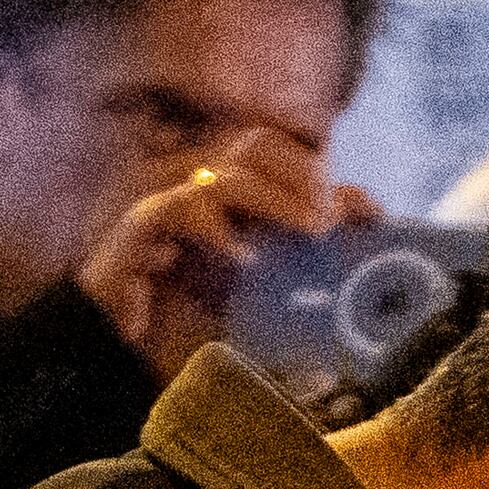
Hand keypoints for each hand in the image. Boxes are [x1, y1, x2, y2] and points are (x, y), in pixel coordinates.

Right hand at [75, 132, 354, 380]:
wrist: (118, 346)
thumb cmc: (188, 312)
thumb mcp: (256, 280)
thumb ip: (298, 243)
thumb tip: (363, 218)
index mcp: (218, 183)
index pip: (278, 149)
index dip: (327, 172)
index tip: (371, 212)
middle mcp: (190, 176)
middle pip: (256, 142)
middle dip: (305, 177)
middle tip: (331, 223)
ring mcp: (160, 195)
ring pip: (226, 170)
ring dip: (278, 199)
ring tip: (312, 232)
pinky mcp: (136, 225)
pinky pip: (181, 208)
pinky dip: (220, 230)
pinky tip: (246, 258)